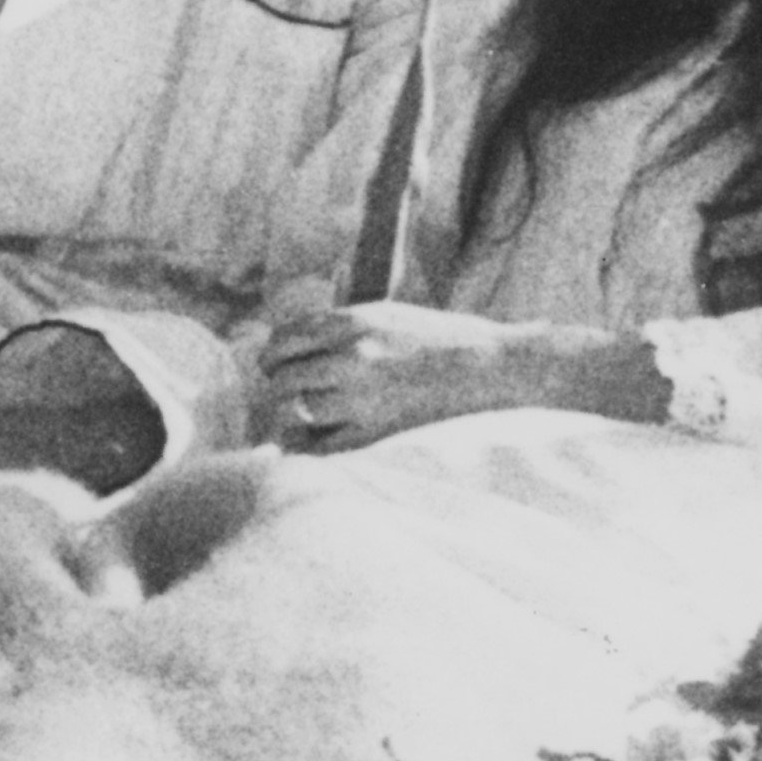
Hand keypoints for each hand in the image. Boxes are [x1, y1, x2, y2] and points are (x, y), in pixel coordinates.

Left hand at [254, 303, 664, 453]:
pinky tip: (308, 442)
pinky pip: (321, 446)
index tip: (273, 362)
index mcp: (353, 323)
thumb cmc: (440, 337)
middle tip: (277, 391)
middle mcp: (350, 358)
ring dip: (292, 413)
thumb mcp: (387, 314)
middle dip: (275, 383)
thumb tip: (296, 342)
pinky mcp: (376, 432)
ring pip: (297, 409)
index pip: (284, 339)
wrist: (489, 368)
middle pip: (281, 375)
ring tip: (297, 416)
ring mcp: (362, 397)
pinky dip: (307, 446)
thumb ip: (341, 326)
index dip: (272, 353)